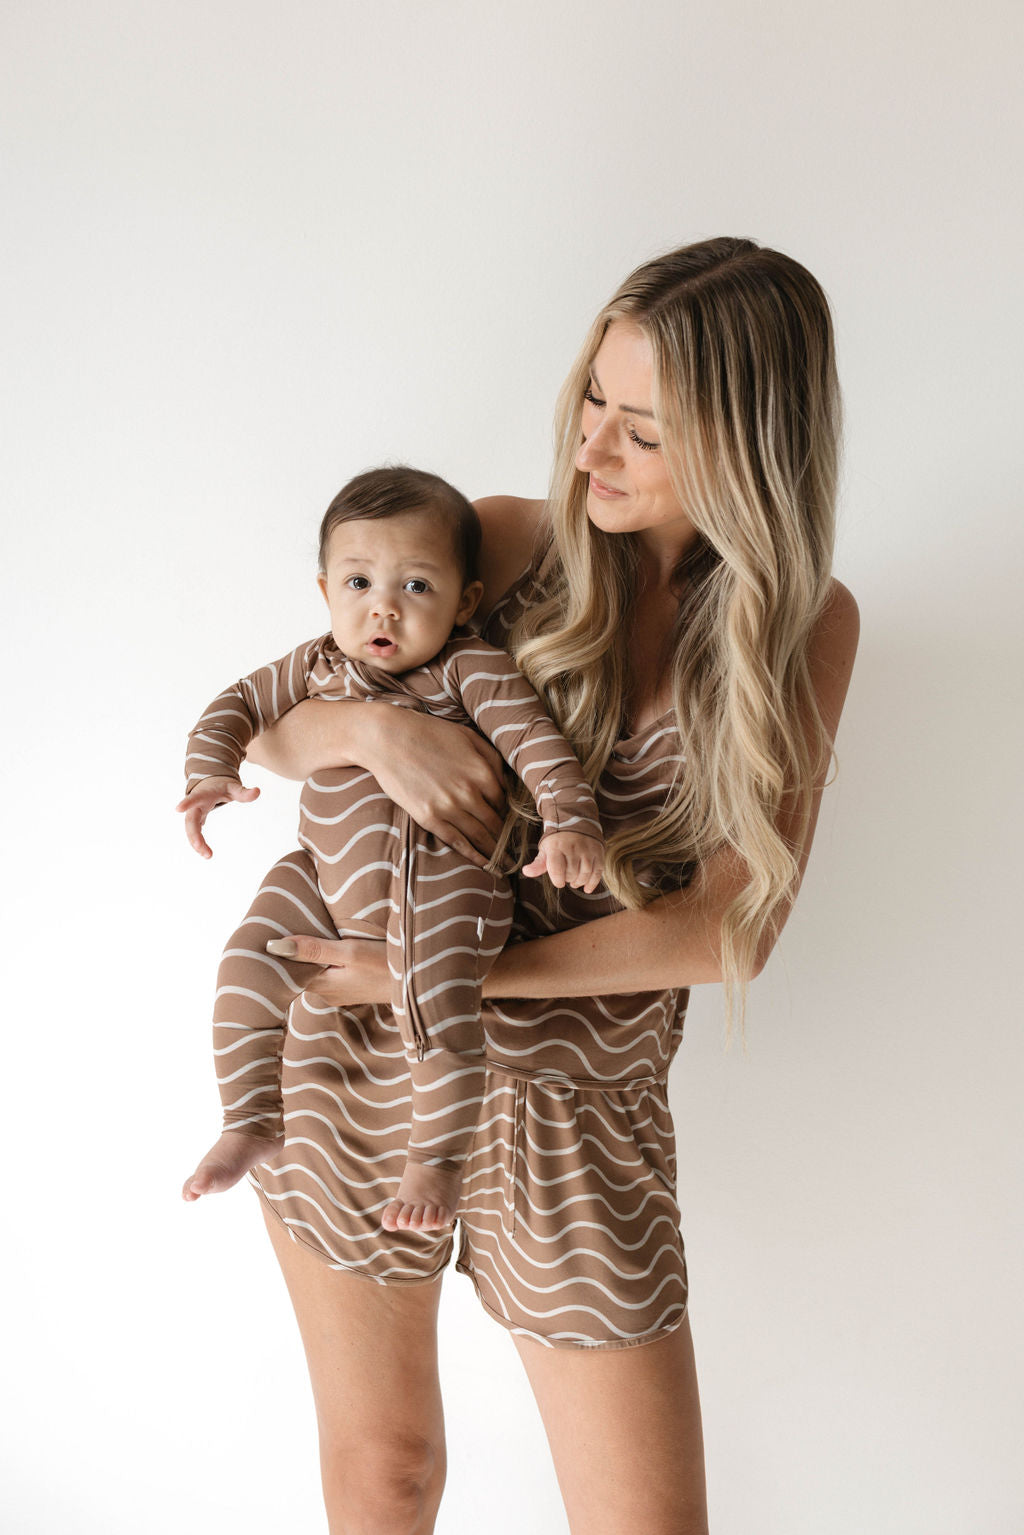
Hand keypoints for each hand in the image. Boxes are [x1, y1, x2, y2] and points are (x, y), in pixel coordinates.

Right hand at [176, 775, 259, 858]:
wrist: (209, 784)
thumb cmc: (221, 785)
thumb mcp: (233, 787)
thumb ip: (244, 792)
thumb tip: (258, 791)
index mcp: (203, 794)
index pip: (194, 798)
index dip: (186, 803)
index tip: (178, 809)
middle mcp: (195, 805)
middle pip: (190, 821)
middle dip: (194, 835)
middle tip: (202, 849)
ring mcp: (194, 814)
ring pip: (190, 830)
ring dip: (196, 843)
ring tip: (208, 855)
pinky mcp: (196, 821)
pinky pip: (194, 833)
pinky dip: (199, 843)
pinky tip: (206, 853)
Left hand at [265, 934, 391, 1005]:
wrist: (420, 982)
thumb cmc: (387, 966)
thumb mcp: (350, 952)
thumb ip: (314, 949)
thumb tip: (275, 946)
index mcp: (322, 985)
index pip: (288, 971)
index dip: (280, 953)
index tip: (271, 932)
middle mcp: (327, 994)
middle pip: (301, 971)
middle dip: (295, 953)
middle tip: (286, 925)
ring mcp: (340, 994)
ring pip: (316, 972)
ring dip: (312, 957)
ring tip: (307, 932)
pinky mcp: (352, 990)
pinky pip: (330, 974)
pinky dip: (327, 961)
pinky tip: (330, 948)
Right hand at [364, 710, 507, 866]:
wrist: (388, 738)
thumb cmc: (429, 733)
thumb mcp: (468, 736)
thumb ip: (491, 759)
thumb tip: (506, 784)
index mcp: (482, 772)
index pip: (504, 802)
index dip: (508, 815)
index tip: (511, 825)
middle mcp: (470, 793)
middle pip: (495, 823)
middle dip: (506, 840)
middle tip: (514, 852)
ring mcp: (448, 807)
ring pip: (479, 836)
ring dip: (494, 852)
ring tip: (504, 864)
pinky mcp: (428, 817)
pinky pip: (456, 841)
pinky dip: (473, 855)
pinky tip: (484, 865)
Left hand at [522, 832, 604, 893]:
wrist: (576, 822)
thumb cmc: (558, 841)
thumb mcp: (545, 849)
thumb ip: (538, 864)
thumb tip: (526, 872)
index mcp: (556, 846)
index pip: (557, 870)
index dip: (557, 880)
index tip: (558, 882)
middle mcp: (573, 847)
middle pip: (571, 873)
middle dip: (567, 879)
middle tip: (566, 876)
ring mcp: (587, 849)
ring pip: (584, 874)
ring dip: (578, 882)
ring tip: (574, 881)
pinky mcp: (598, 852)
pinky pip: (597, 872)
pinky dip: (592, 883)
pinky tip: (587, 888)